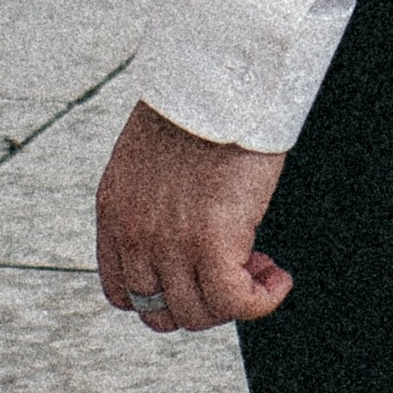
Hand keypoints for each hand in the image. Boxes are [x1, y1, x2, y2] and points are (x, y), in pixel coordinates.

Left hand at [96, 98, 290, 333]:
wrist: (217, 79)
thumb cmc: (196, 106)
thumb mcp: (147, 159)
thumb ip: (149, 203)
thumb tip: (181, 235)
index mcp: (114, 211)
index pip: (122, 292)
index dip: (164, 296)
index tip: (195, 277)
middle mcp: (134, 233)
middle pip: (161, 312)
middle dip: (202, 301)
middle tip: (235, 272)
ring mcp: (169, 242)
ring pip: (199, 314)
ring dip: (235, 300)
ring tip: (261, 266)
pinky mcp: (211, 242)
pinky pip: (237, 302)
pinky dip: (263, 299)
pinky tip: (278, 276)